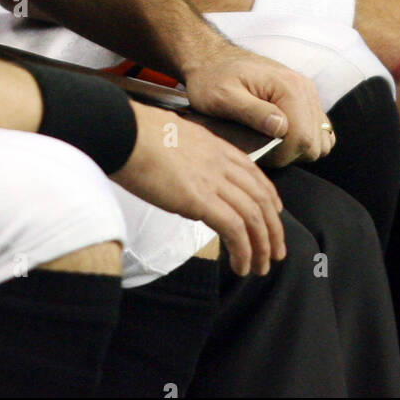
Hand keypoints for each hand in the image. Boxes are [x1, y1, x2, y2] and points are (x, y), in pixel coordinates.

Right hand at [113, 99, 285, 275]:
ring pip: (254, 216)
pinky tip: (240, 265)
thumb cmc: (137, 135)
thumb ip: (190, 159)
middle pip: (262, 198)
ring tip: (260, 267)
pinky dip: (243, 250)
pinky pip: (234, 229)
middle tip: (276, 252)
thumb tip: (187, 178)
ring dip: (262, 246)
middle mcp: (221, 163)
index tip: (274, 216)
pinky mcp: (199, 199)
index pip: (255, 175)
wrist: (124, 132)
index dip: (269, 199)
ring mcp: (212, 180)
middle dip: (273, 229)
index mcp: (216, 148)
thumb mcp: (175, 141)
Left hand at [183, 41, 335, 166]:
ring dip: (297, 148)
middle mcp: (304, 88)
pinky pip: (319, 131)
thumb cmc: (212, 79)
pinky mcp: (306, 99)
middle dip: (288, 154)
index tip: (257, 151)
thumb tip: (280, 128)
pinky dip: (305, 140)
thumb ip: (252, 112)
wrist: (213, 59)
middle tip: (260, 146)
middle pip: (313, 143)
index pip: (302, 139)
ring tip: (269, 142)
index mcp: (288, 87)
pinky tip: (280, 137)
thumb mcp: (222, 97)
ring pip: (320, 140)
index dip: (280, 155)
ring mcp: (307, 93)